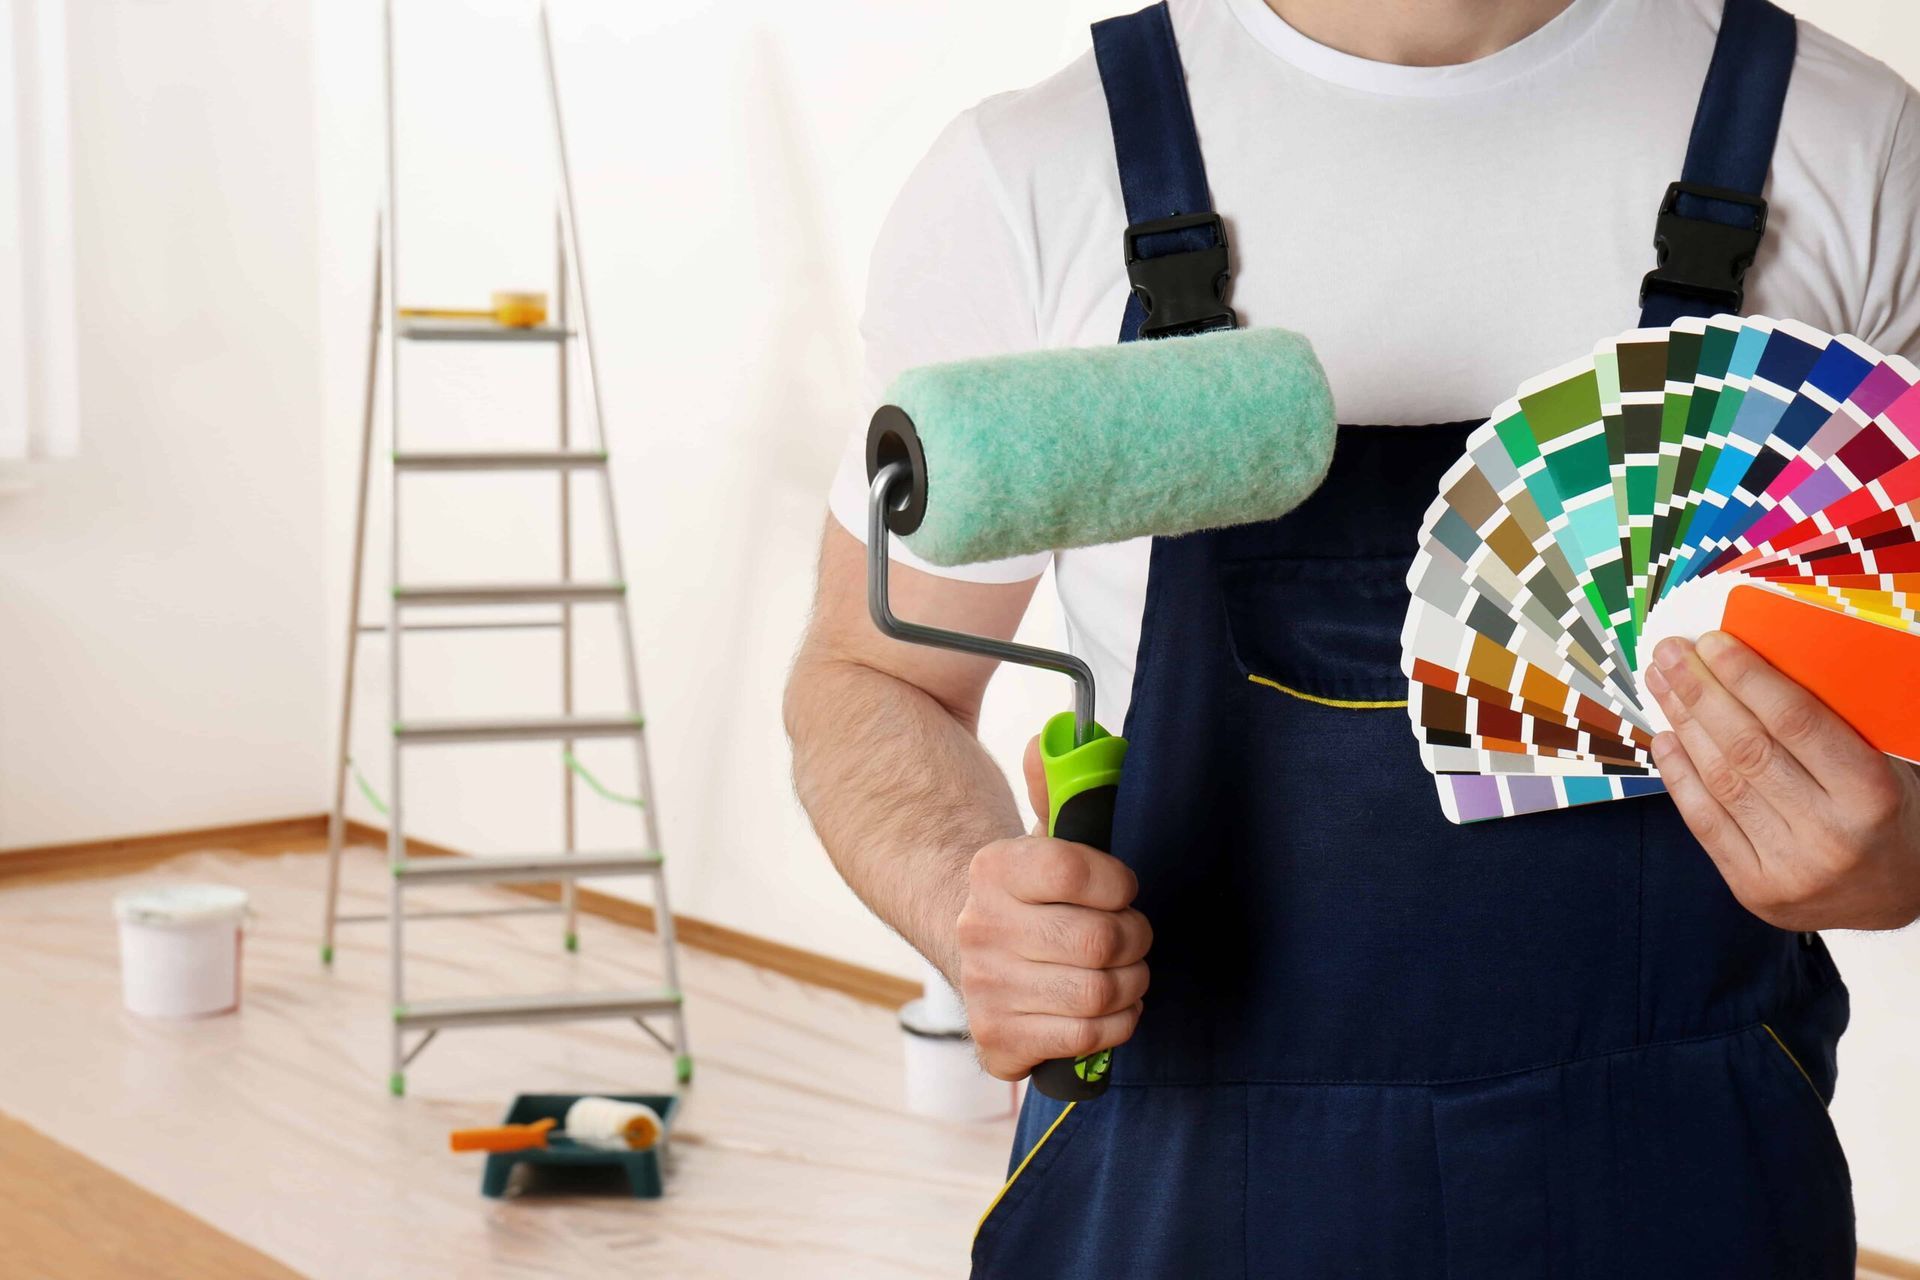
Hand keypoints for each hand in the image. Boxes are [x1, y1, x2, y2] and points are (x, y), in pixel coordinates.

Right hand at [952, 738, 1150, 1081]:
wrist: (977, 949)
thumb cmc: (1034, 894)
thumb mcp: (1047, 834)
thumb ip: (1057, 784)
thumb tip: (1048, 740)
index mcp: (992, 869)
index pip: (1075, 869)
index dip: (1117, 881)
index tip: (1121, 887)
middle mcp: (978, 929)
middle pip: (1099, 939)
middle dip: (1135, 937)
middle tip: (1132, 933)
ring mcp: (984, 989)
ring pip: (1099, 992)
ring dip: (1131, 983)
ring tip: (1123, 969)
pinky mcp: (998, 1042)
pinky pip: (1087, 1039)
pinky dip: (1114, 1025)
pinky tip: (1105, 1006)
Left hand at [1645, 630, 1919, 931]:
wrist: (1901, 897)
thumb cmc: (1891, 813)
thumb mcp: (1887, 762)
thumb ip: (1838, 720)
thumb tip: (1763, 657)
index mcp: (1872, 795)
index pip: (1795, 722)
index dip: (1747, 676)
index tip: (1711, 642)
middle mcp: (1829, 835)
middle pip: (1746, 748)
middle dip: (1700, 692)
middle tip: (1670, 654)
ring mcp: (1789, 869)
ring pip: (1720, 781)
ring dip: (1683, 724)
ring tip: (1661, 685)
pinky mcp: (1755, 890)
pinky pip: (1704, 822)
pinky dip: (1679, 775)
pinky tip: (1666, 737)